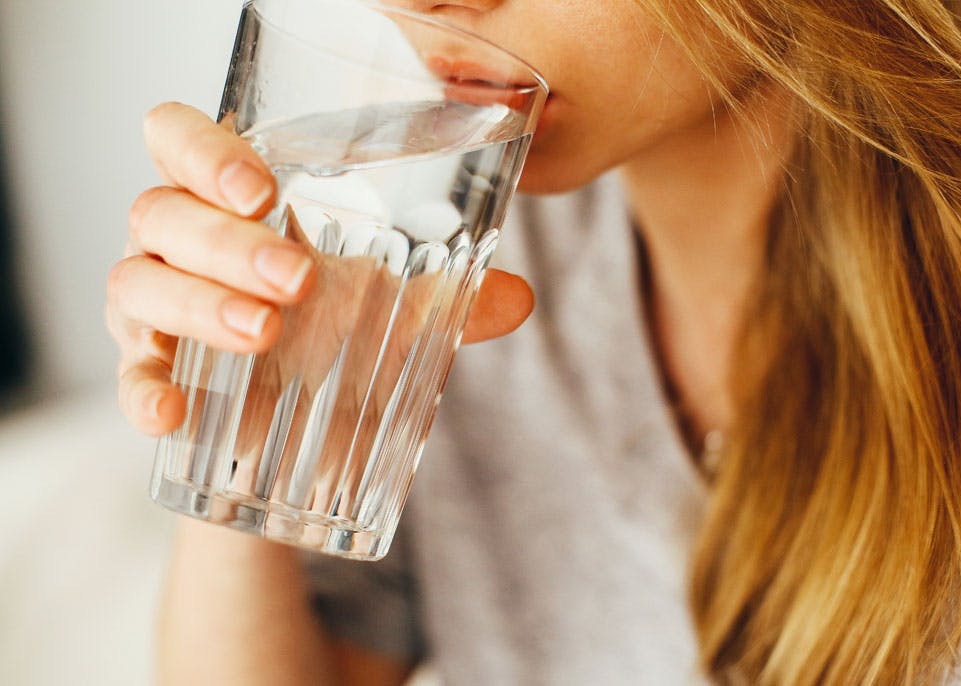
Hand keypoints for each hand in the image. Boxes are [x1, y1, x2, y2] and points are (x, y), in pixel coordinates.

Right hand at [107, 102, 532, 437]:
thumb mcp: (393, 310)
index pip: (179, 139)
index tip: (263, 189)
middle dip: (227, 241)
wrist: (297, 430)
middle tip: (297, 279)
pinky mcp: (148, 371)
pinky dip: (143, 389)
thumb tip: (520, 298)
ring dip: (199, 304)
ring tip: (266, 333)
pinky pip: (127, 374)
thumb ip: (450, 299)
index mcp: (230, 201)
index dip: (205, 150)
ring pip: (137, 281)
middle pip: (162, 210)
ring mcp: (152, 305)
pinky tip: (172, 413)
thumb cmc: (333, 334)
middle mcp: (178, 241)